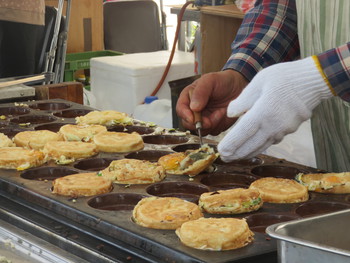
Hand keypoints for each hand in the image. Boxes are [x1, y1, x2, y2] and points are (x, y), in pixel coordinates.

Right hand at [176, 70, 247, 135]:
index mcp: (189, 97)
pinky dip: (218, 126)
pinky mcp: (214, 125)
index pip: (181, 109)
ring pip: (200, 130)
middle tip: (209, 121)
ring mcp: (203, 118)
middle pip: (187, 123)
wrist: (239, 87)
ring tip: (220, 112)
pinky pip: (212, 131)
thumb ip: (201, 91)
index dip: (185, 115)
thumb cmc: (223, 81)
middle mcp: (194, 110)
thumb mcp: (210, 80)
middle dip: (198, 124)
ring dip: (210, 124)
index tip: (193, 119)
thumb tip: (193, 107)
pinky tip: (223, 114)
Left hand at [218, 56, 332, 161]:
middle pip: (251, 145)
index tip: (221, 151)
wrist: (313, 80)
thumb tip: (230, 114)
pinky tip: (253, 147)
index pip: (243, 132)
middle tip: (224, 158)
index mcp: (263, 112)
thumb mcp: (259, 81)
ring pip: (261, 146)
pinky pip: (271, 141)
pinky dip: (259, 147)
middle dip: (236, 154)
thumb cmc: (284, 77)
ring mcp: (283, 130)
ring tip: (235, 157)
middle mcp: (273, 125)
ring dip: (247, 153)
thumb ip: (242, 100)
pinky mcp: (289, 130)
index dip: (231, 144)